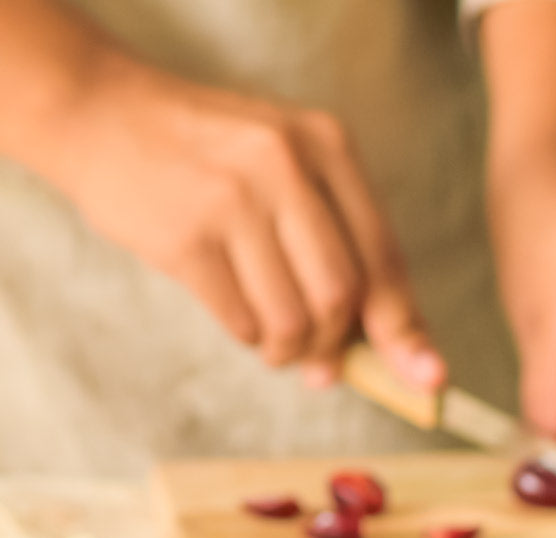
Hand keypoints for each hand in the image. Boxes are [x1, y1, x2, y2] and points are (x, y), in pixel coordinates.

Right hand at [50, 56, 443, 387]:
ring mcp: (233, 199)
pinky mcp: (187, 237)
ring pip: (293, 320)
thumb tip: (403, 353)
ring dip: (287, 350)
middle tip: (319, 365)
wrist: (103, 114)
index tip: (426, 379)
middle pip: (342, 298)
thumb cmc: (211, 157)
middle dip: (334, 347)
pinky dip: (248, 336)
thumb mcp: (288, 170)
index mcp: (327, 146)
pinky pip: (242, 322)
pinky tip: (237, 312)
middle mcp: (285, 164)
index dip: (405, 329)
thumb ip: (345, 246)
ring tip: (271, 336)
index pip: (384, 258)